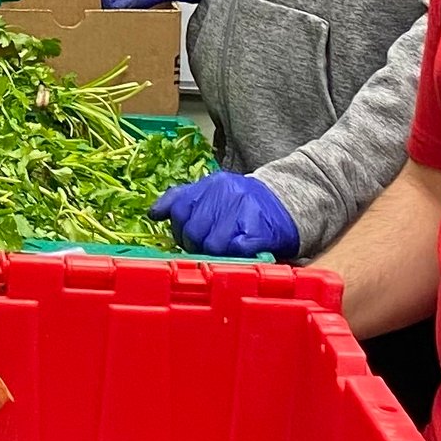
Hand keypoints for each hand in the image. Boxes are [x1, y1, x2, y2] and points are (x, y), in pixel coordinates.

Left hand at [158, 172, 300, 260]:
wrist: (287, 205)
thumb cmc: (244, 205)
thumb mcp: (213, 193)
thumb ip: (183, 200)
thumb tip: (153, 213)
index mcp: (213, 183)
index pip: (180, 208)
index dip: (178, 228)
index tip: (185, 237)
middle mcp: (228, 193)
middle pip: (193, 229)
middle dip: (193, 245)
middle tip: (203, 248)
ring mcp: (244, 211)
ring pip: (211, 244)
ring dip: (212, 254)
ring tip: (220, 253)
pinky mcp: (259, 231)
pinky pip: (235, 251)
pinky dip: (232, 257)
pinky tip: (236, 254)